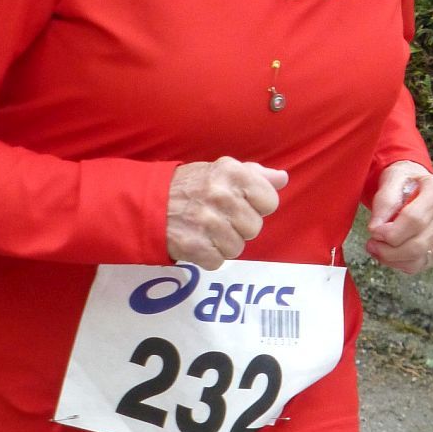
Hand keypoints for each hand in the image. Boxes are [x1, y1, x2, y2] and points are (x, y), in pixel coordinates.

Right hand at [167, 157, 288, 269]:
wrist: (150, 202)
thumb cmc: (191, 185)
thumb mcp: (222, 170)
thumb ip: (255, 175)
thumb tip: (282, 178)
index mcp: (233, 173)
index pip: (270, 201)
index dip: (258, 205)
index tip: (242, 203)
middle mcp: (222, 196)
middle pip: (254, 228)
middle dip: (239, 226)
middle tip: (220, 217)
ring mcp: (208, 222)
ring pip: (238, 248)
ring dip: (224, 243)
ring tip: (208, 229)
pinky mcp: (195, 246)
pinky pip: (219, 261)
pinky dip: (209, 255)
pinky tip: (198, 241)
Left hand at [366, 161, 432, 275]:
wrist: (417, 187)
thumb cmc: (404, 182)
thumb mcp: (391, 180)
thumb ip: (384, 201)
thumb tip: (376, 229)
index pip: (415, 219)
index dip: (391, 231)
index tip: (373, 231)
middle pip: (418, 244)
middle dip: (389, 250)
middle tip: (371, 244)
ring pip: (418, 258)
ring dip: (392, 258)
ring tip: (377, 248)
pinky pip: (421, 265)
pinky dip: (400, 263)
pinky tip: (390, 253)